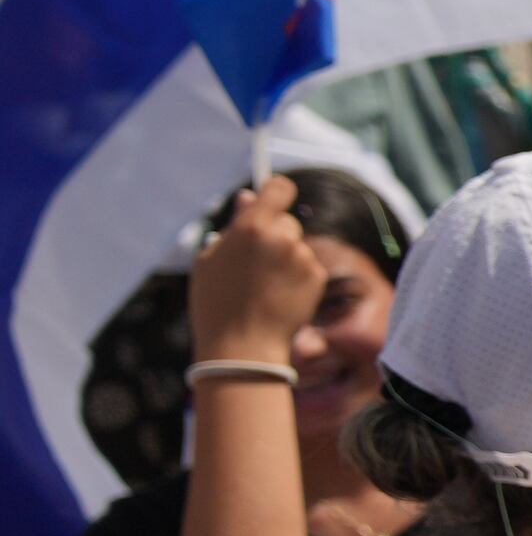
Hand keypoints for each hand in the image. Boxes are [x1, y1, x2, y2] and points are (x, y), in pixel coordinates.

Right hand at [186, 176, 329, 366]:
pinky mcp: (318, 276)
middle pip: (287, 221)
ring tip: (263, 285)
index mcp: (252, 227)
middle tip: (255, 263)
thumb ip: (234, 225)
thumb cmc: (216, 303)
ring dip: (286, 258)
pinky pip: (308, 267)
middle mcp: (283, 237)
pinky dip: (298, 277)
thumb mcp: (211, 260)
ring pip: (297, 246)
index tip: (273, 199)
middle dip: (275, 235)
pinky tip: (279, 296)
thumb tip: (248, 197)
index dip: (277, 192)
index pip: (279, 188)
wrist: (243, 347)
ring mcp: (303, 257)